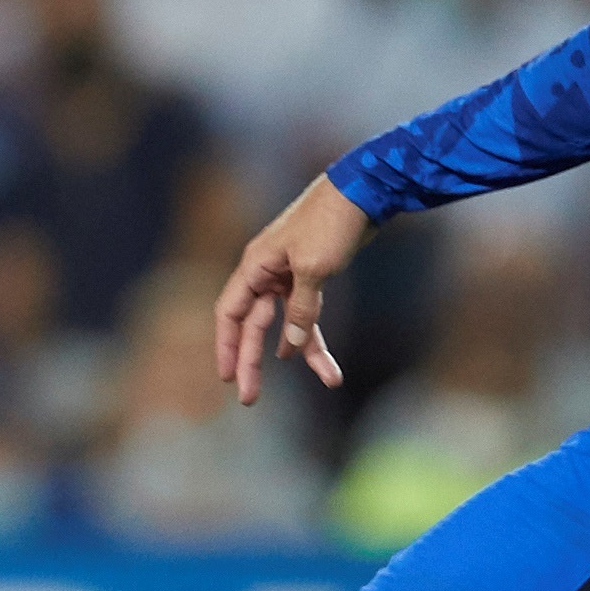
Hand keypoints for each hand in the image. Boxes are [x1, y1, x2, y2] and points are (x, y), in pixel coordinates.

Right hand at [214, 177, 370, 404]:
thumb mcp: (314, 268)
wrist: (363, 190)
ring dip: (303, 353)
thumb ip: (302, 310)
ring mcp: (289, 275)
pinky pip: (308, 314)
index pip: (230, 313)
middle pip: (254, 326)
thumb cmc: (330, 222)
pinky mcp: (312, 276)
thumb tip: (292, 347)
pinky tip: (317, 360)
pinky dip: (313, 335)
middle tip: (248, 399)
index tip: (226, 376)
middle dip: (253, 362)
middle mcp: (266, 272)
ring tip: (327, 379)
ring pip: (286, 324)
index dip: (226, 346)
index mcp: (255, 265)